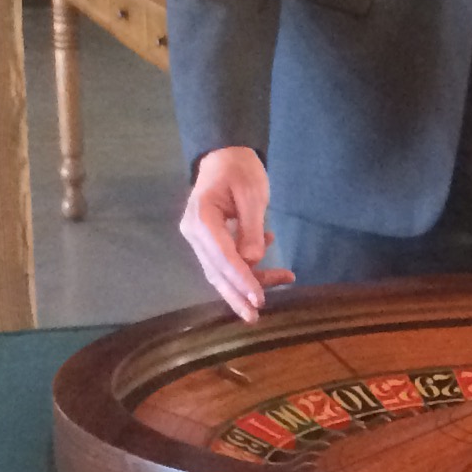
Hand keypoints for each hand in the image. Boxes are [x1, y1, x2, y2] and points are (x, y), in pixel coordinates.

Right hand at [180, 145, 293, 319]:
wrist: (225, 155)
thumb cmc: (239, 169)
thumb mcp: (252, 193)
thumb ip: (251, 227)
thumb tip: (253, 259)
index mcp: (202, 218)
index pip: (222, 256)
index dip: (241, 279)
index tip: (258, 297)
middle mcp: (194, 232)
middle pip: (216, 271)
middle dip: (237, 294)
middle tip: (255, 316)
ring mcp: (199, 238)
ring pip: (221, 271)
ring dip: (246, 283)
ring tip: (277, 287)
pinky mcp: (209, 241)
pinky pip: (226, 261)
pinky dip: (247, 267)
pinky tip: (270, 260)